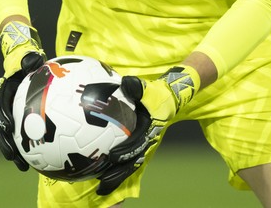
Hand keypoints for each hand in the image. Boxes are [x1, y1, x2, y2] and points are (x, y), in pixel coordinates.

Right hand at [0, 20, 45, 170]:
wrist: (26, 65)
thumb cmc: (28, 61)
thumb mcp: (29, 58)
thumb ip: (29, 59)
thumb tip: (33, 57)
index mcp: (5, 93)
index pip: (1, 106)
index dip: (3, 117)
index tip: (8, 127)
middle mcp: (6, 106)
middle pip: (3, 128)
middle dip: (6, 143)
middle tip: (12, 156)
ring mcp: (12, 114)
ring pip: (11, 137)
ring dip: (15, 152)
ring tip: (22, 166)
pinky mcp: (21, 120)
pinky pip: (23, 136)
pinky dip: (28, 148)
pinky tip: (39, 162)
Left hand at [96, 65, 199, 195]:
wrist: (168, 100)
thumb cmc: (157, 94)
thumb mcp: (149, 89)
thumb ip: (138, 87)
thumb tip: (127, 82)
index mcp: (147, 129)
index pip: (135, 143)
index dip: (124, 151)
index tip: (111, 157)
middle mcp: (146, 141)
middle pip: (131, 161)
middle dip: (118, 173)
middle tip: (103, 183)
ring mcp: (143, 146)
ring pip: (129, 164)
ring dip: (117, 176)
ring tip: (102, 188)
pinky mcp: (139, 146)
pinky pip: (127, 160)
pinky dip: (117, 169)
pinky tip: (102, 174)